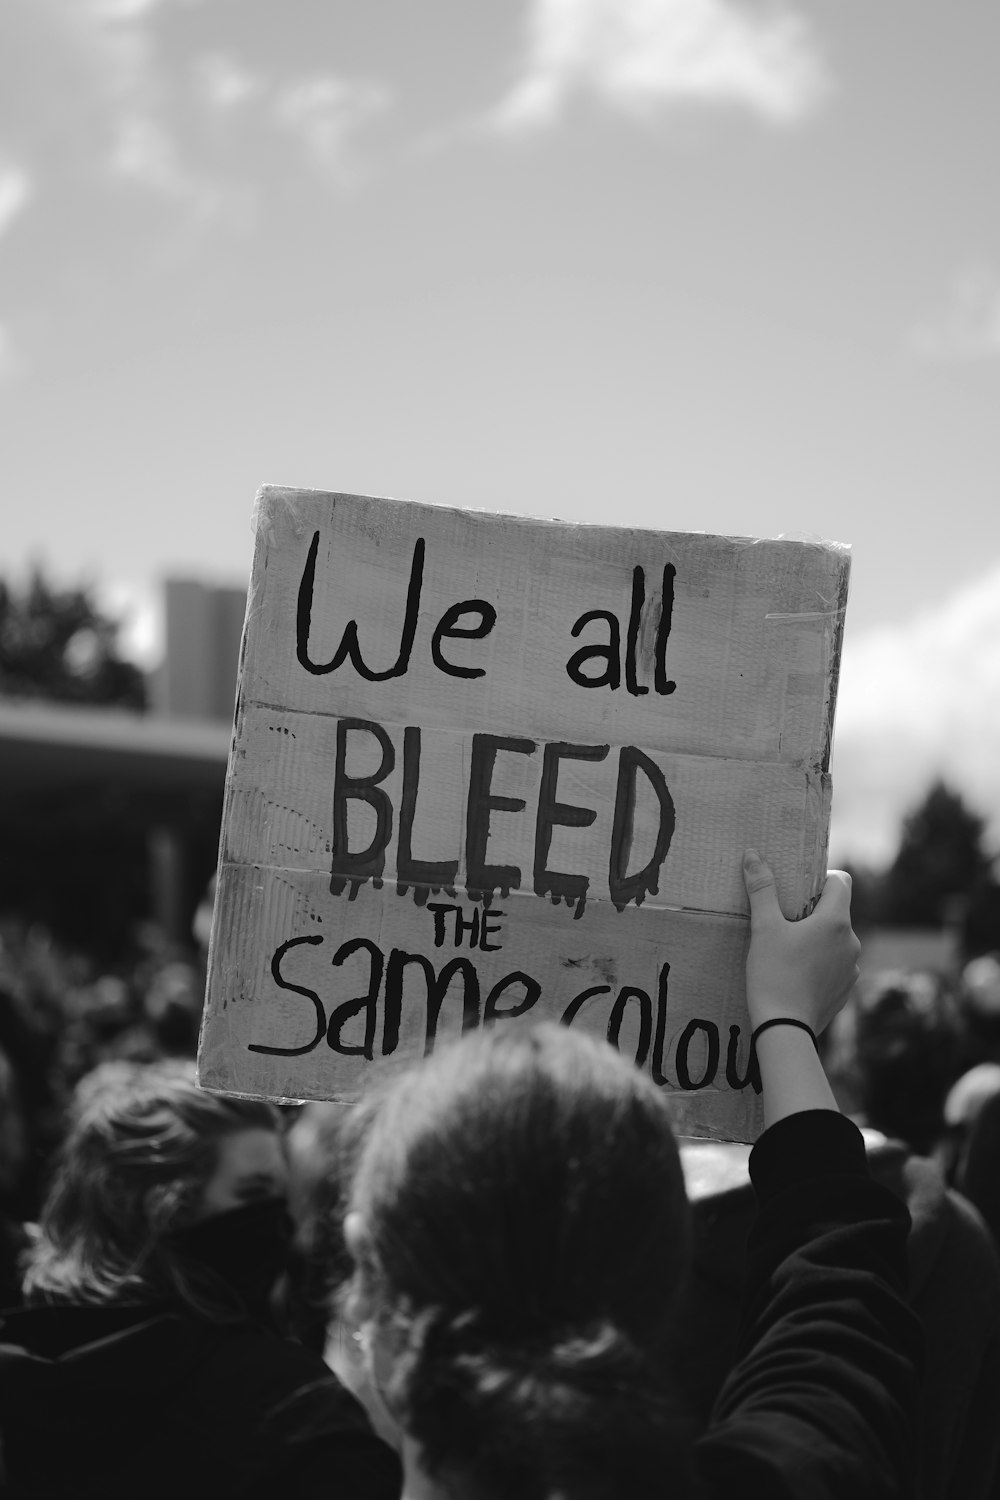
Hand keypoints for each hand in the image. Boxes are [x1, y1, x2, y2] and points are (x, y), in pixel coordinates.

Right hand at [743, 849, 859, 1037]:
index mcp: (836, 921)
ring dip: (817, 938)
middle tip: (783, 920)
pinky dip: (820, 962)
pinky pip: (835, 964)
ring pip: (836, 939)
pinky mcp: (846, 989)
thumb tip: (753, 855)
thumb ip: (761, 890)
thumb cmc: (774, 974)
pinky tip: (796, 973)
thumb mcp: (763, 929)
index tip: (798, 889)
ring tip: (787, 949)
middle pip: (837, 911)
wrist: (785, 1028)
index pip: (841, 881)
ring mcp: (851, 967)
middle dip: (813, 911)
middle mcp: (852, 941)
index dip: (821, 879)